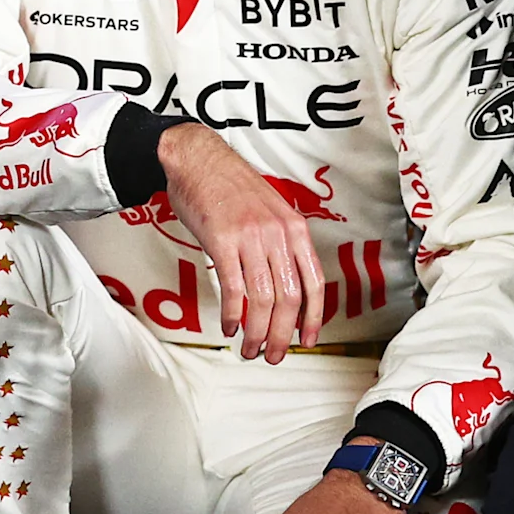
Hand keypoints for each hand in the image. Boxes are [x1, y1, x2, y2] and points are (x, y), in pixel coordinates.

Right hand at [158, 121, 325, 356]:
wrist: (199, 158)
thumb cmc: (231, 186)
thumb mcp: (272, 210)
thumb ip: (282, 243)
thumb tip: (287, 283)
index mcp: (294, 228)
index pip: (314, 283)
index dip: (314, 318)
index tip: (307, 340)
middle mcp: (278, 233)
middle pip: (290, 298)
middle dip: (283, 335)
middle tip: (275, 355)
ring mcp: (251, 237)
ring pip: (263, 300)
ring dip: (257, 332)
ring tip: (249, 348)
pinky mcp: (222, 241)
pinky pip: (233, 289)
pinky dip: (232, 314)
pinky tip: (228, 326)